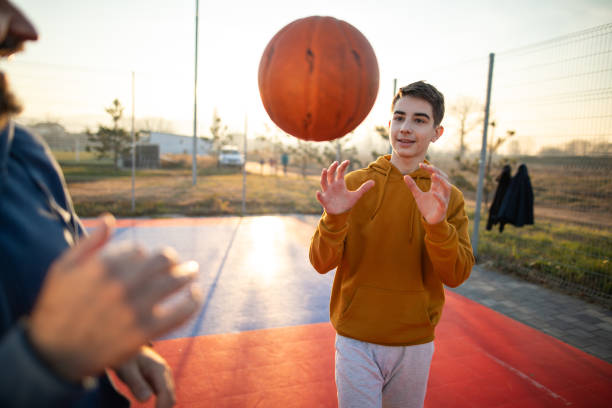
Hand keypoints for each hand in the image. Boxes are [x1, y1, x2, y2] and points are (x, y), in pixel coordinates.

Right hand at [28, 214, 201, 381]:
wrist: (53, 355)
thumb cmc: (56, 308)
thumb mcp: (63, 268)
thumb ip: (89, 242)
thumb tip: (110, 219)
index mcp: (104, 265)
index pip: (139, 250)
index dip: (142, 255)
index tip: (142, 263)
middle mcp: (123, 283)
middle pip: (163, 259)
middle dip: (172, 259)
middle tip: (178, 263)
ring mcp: (136, 307)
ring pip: (175, 280)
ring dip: (188, 273)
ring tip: (192, 272)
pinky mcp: (146, 331)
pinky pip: (181, 311)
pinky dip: (193, 301)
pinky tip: (194, 295)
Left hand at [114, 346, 174, 407]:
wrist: (128, 345)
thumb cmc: (126, 358)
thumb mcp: (126, 370)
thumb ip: (136, 383)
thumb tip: (146, 399)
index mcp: (159, 370)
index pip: (166, 395)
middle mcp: (166, 373)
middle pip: (171, 398)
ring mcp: (165, 375)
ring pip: (169, 397)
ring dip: (162, 407)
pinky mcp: (160, 379)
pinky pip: (164, 394)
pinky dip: (160, 403)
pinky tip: (152, 407)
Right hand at [316, 160, 373, 214]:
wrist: (340, 213)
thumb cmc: (347, 203)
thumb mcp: (356, 195)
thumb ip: (364, 188)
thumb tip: (373, 182)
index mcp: (339, 184)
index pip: (339, 172)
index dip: (342, 166)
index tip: (347, 161)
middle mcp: (332, 186)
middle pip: (331, 175)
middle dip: (332, 168)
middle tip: (336, 162)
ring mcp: (327, 192)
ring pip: (324, 183)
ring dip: (323, 177)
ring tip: (324, 170)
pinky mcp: (324, 200)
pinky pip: (320, 197)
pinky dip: (318, 195)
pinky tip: (318, 192)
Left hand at [404, 163, 450, 223]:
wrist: (430, 220)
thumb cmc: (426, 206)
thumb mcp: (417, 195)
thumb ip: (412, 186)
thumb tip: (405, 176)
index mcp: (437, 187)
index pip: (435, 174)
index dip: (429, 168)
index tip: (420, 164)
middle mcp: (442, 191)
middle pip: (444, 178)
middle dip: (436, 171)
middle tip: (428, 167)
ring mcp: (443, 199)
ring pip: (447, 187)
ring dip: (441, 181)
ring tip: (433, 175)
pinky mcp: (442, 208)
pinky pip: (443, 201)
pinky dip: (439, 197)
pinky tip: (433, 193)